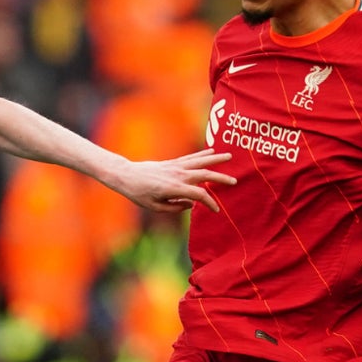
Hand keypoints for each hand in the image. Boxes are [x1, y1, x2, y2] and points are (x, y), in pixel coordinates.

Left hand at [110, 149, 236, 214]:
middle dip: (221, 178)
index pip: (199, 195)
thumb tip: (191, 205)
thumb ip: (175, 208)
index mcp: (174, 188)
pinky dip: (202, 154)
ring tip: (229, 156)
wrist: (127, 175)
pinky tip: (212, 150)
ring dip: (216, 159)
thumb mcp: (155, 207)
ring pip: (200, 162)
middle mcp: (178, 175)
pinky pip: (191, 158)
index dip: (210, 203)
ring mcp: (176, 167)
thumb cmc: (139, 194)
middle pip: (205, 175)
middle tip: (234, 182)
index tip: (216, 210)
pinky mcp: (172, 162)